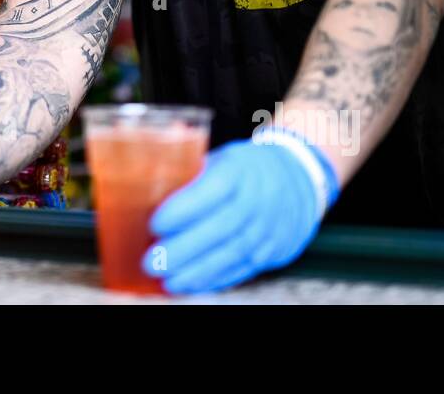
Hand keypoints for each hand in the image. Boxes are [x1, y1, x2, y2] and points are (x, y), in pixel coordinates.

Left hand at [144, 129, 338, 293]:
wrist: (298, 180)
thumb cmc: (246, 168)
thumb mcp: (223, 157)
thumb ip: (188, 168)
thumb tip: (145, 168)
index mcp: (240, 171)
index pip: (212, 191)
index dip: (182, 210)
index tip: (154, 224)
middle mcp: (257, 200)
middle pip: (219, 230)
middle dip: (182, 250)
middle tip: (151, 261)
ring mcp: (267, 229)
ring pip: (230, 255)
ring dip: (195, 272)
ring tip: (167, 280)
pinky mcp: (272, 251)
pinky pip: (241, 269)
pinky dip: (214, 280)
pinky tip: (191, 284)